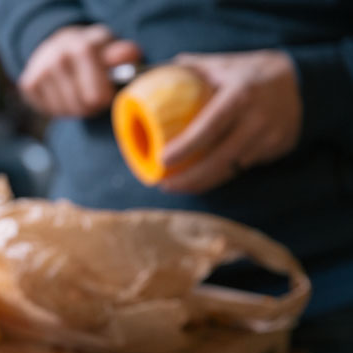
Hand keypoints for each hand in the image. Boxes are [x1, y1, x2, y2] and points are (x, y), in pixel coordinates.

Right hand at [19, 24, 141, 117]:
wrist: (58, 46)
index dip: (104, 100)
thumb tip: (128, 54)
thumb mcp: (110, 50)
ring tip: (77, 94)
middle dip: (90, 107)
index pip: (96, 96)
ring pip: (64, 111)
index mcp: (81, 47)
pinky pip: (48, 110)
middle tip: (93, 97)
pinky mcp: (27, 83)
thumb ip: (122, 54)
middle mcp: (56, 56)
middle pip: (81, 107)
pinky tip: (61, 95)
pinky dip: (57, 109)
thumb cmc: (92, 53)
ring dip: (74, 109)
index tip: (107, 94)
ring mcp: (39, 70)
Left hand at [159, 50, 301, 193]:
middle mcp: (257, 119)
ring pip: (231, 169)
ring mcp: (270, 137)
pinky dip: (222, 174)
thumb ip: (189, 69)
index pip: (210, 127)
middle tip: (164, 185)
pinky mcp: (277, 149)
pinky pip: (244, 167)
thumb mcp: (223, 64)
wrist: (302, 80)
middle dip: (189, 178)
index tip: (162, 161)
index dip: (185, 147)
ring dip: (203, 181)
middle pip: (219, 159)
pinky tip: (203, 176)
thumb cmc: (250, 72)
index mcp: (240, 95)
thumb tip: (153, 74)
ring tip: (178, 185)